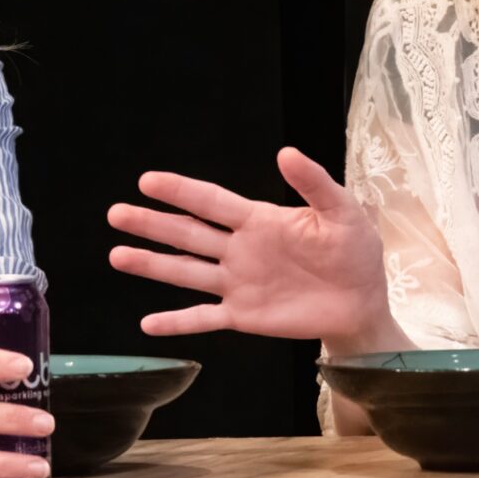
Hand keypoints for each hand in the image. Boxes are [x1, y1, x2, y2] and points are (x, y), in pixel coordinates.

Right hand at [106, 148, 396, 351]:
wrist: (362, 302)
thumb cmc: (355, 252)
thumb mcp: (342, 212)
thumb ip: (314, 184)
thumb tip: (286, 152)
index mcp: (259, 220)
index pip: (211, 201)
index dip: (180, 191)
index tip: (147, 181)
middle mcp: (239, 250)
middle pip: (187, 234)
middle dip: (152, 224)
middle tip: (116, 214)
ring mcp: (237, 283)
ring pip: (186, 272)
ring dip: (152, 265)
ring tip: (117, 255)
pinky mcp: (243, 315)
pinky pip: (204, 319)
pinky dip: (177, 323)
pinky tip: (148, 324)